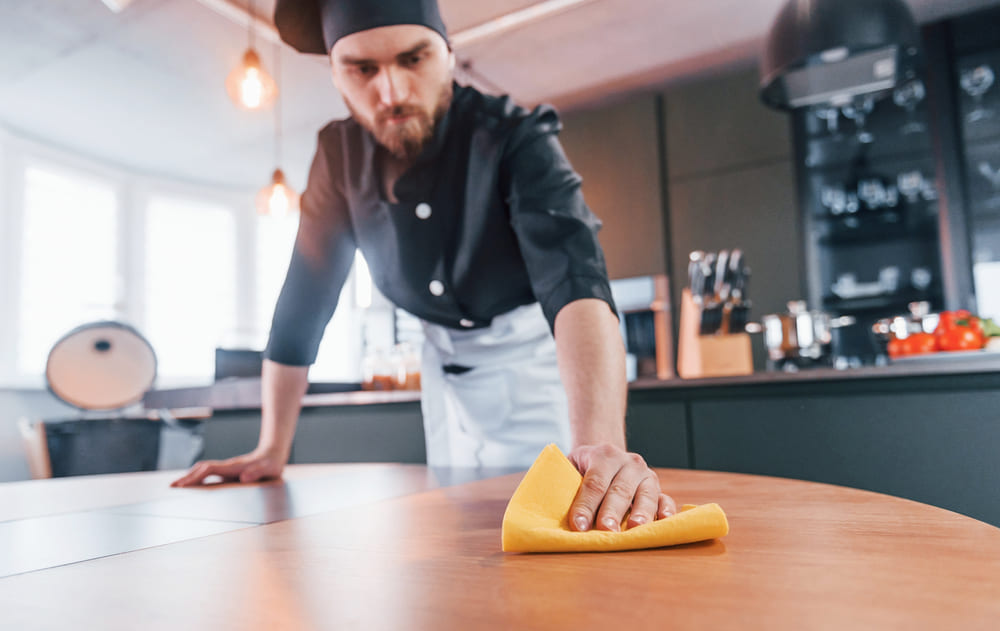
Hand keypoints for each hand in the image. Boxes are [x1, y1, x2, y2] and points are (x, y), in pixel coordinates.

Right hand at [170, 447, 286, 487]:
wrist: (273, 454)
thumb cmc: (271, 465)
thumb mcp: (268, 469)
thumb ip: (257, 472)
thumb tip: (244, 477)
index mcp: (233, 467)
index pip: (208, 470)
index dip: (195, 476)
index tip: (183, 484)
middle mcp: (226, 466)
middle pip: (201, 469)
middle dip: (186, 477)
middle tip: (171, 487)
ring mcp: (226, 468)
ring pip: (203, 470)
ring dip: (190, 477)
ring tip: (176, 486)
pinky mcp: (227, 471)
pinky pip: (208, 474)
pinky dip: (198, 478)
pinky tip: (194, 486)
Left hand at [566, 444, 676, 531]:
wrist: (606, 455)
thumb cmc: (583, 469)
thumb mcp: (570, 466)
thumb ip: (562, 482)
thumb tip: (545, 507)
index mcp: (604, 455)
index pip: (594, 482)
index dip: (585, 505)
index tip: (578, 525)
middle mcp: (628, 462)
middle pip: (619, 490)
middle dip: (611, 511)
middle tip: (606, 530)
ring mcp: (646, 475)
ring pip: (645, 494)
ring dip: (641, 512)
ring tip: (635, 528)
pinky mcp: (658, 488)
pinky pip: (665, 498)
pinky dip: (666, 509)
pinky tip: (663, 520)